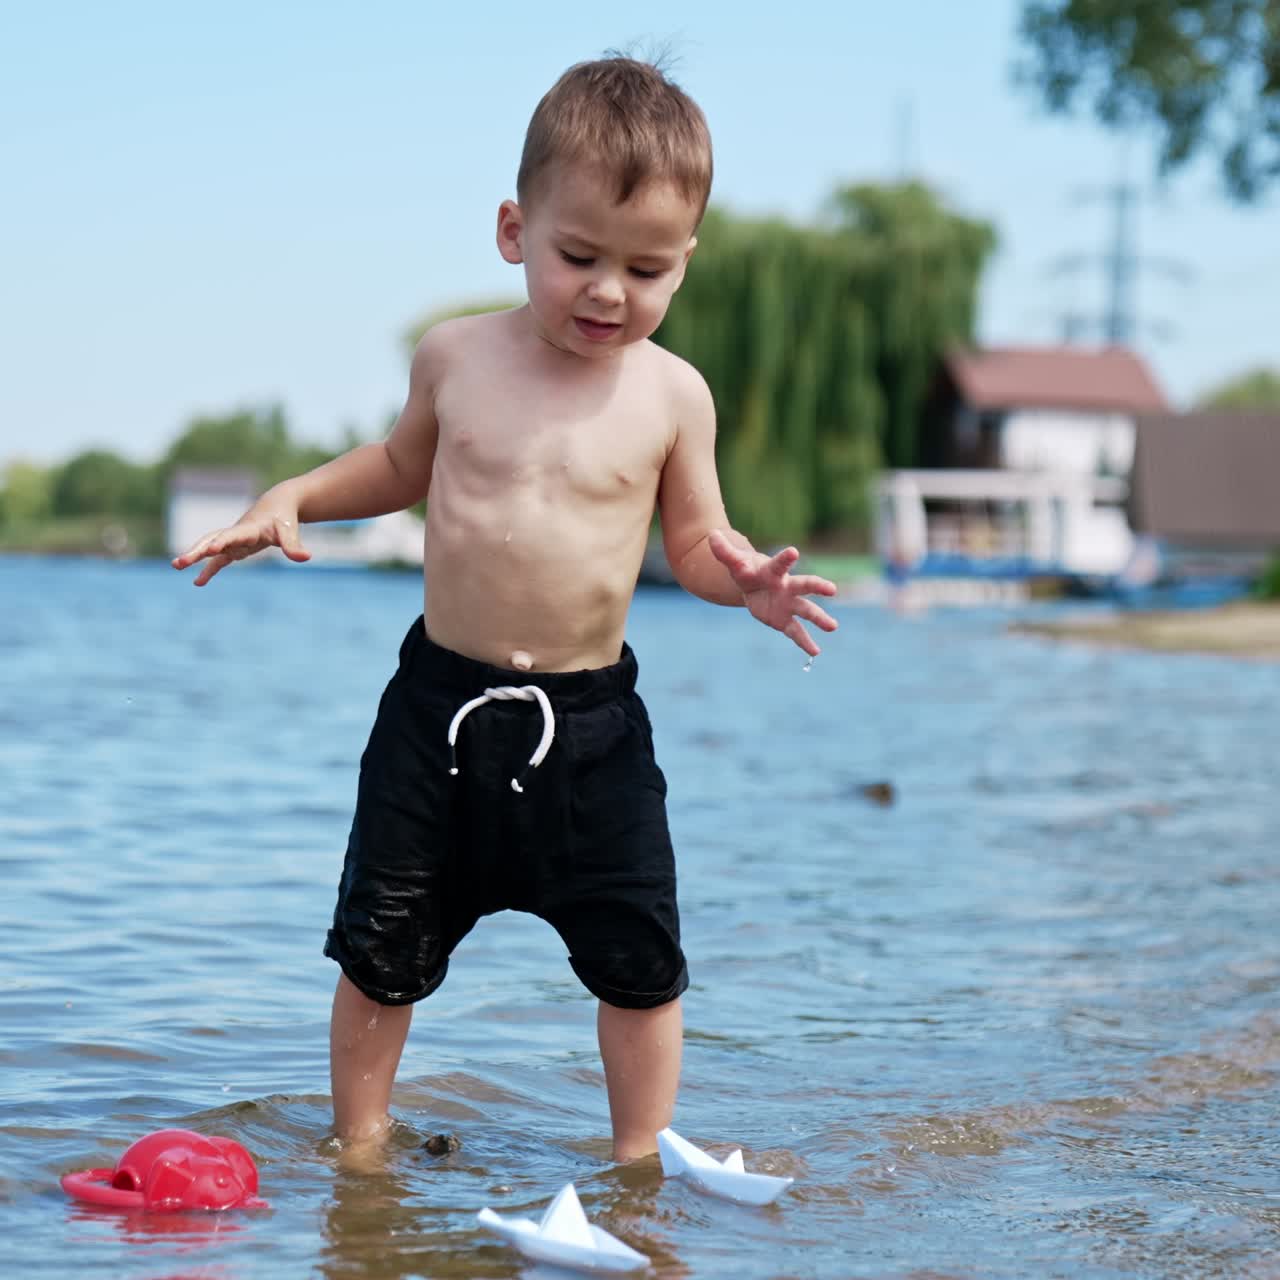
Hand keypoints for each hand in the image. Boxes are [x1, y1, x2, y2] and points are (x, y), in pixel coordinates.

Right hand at [171, 509, 309, 585]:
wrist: (277, 505)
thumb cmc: (284, 518)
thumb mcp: (290, 532)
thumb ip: (293, 546)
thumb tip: (306, 558)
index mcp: (249, 529)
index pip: (233, 535)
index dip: (223, 542)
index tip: (211, 549)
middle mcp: (236, 533)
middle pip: (212, 540)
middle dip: (197, 551)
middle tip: (180, 561)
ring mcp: (232, 540)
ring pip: (209, 547)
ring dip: (194, 556)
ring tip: (176, 566)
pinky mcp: (234, 547)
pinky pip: (218, 560)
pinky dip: (208, 570)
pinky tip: (197, 583)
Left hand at [708, 531, 838, 656]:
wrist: (753, 585)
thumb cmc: (747, 571)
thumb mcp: (734, 562)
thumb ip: (724, 551)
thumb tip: (712, 535)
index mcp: (774, 571)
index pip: (780, 563)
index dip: (785, 558)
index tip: (794, 552)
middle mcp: (787, 586)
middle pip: (804, 585)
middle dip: (817, 586)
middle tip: (832, 589)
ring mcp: (789, 604)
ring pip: (807, 610)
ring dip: (820, 618)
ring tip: (833, 627)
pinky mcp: (785, 620)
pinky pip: (797, 632)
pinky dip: (805, 642)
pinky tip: (815, 652)